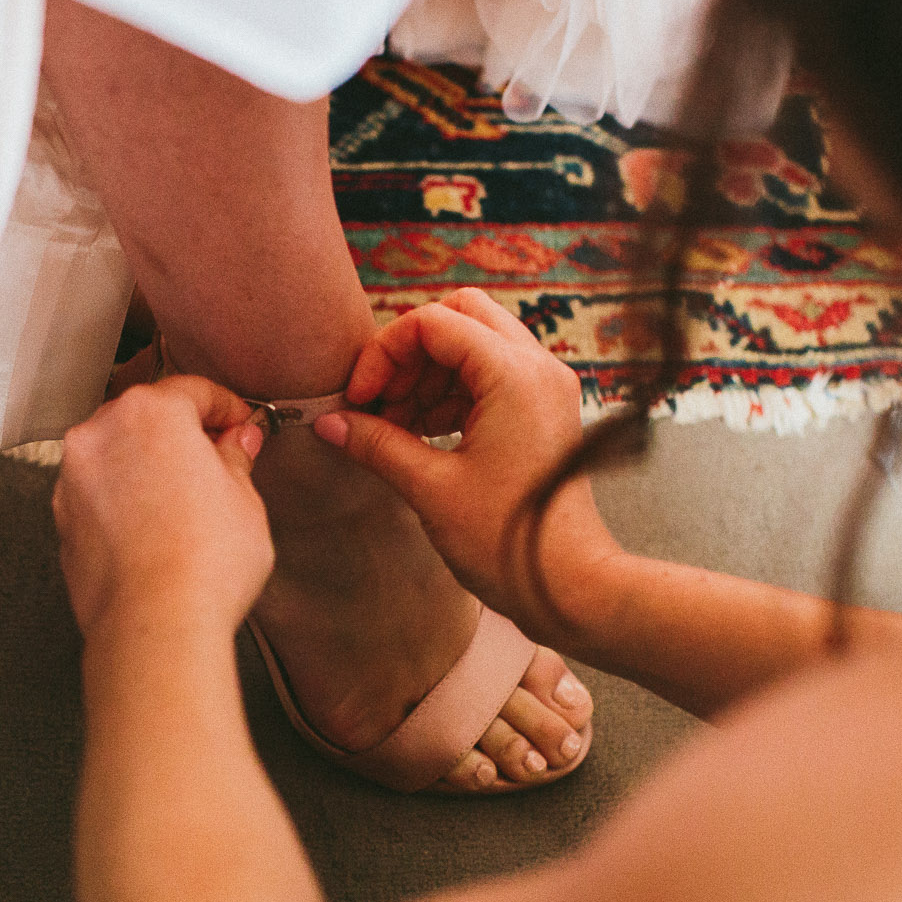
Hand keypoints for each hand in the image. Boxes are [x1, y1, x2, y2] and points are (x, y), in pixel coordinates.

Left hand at [54, 377, 273, 635]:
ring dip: (147, 466)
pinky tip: (154, 530)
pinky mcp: (61, 520)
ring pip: (117, 455)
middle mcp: (100, 434)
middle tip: (219, 462)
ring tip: (186, 503)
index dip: (227, 408)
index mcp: (150, 412)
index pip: (194, 391)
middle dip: (182, 435)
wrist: (154, 625)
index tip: (242, 426)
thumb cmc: (205, 562)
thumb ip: (235, 458)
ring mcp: (73, 478)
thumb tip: (236, 442)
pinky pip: (99, 494)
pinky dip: (123, 500)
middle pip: (147, 417)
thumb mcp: (244, 500)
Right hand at [313, 289, 618, 635]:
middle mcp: (537, 368)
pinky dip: (450, 395)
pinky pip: (489, 378)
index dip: (384, 353)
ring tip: (394, 426)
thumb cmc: (509, 542)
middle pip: (459, 317)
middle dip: (409, 353)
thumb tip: (330, 423)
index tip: (359, 398)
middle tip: (379, 400)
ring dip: (427, 376)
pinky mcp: (543, 412)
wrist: (570, 585)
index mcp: (514, 374)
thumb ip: (377, 445)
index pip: (433, 322)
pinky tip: (421, 435)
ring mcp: (544, 388)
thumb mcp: (431, 489)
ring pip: (474, 345)